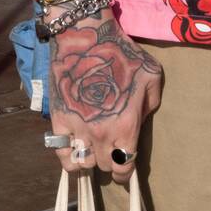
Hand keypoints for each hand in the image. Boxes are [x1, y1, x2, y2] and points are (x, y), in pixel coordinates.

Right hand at [47, 10, 162, 183]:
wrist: (85, 37)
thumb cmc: (121, 54)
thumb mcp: (151, 76)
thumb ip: (151, 104)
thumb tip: (142, 119)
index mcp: (126, 126)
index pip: (125, 166)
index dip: (126, 173)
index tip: (126, 169)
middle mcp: (101, 134)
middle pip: (105, 166)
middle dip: (111, 162)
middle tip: (111, 151)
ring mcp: (78, 129)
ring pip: (83, 164)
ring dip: (90, 159)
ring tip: (93, 149)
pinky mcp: (59, 121)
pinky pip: (61, 154)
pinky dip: (68, 158)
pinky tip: (75, 150)